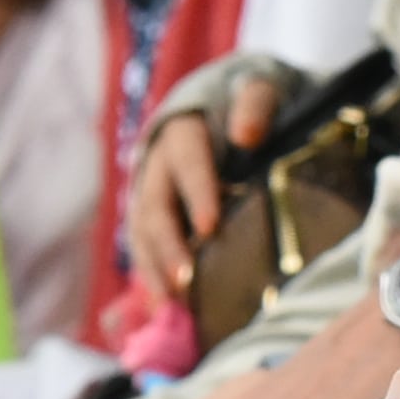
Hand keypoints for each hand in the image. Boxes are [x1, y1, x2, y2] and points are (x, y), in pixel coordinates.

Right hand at [127, 70, 285, 301]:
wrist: (220, 106)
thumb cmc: (244, 104)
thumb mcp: (256, 89)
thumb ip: (254, 104)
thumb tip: (246, 135)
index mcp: (182, 132)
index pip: (188, 162)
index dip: (197, 193)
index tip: (210, 228)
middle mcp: (158, 165)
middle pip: (156, 208)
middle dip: (168, 246)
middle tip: (184, 280)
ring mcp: (150, 194)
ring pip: (143, 234)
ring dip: (154, 269)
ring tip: (169, 305)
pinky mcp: (152, 219)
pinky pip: (145, 249)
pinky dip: (152, 278)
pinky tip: (165, 309)